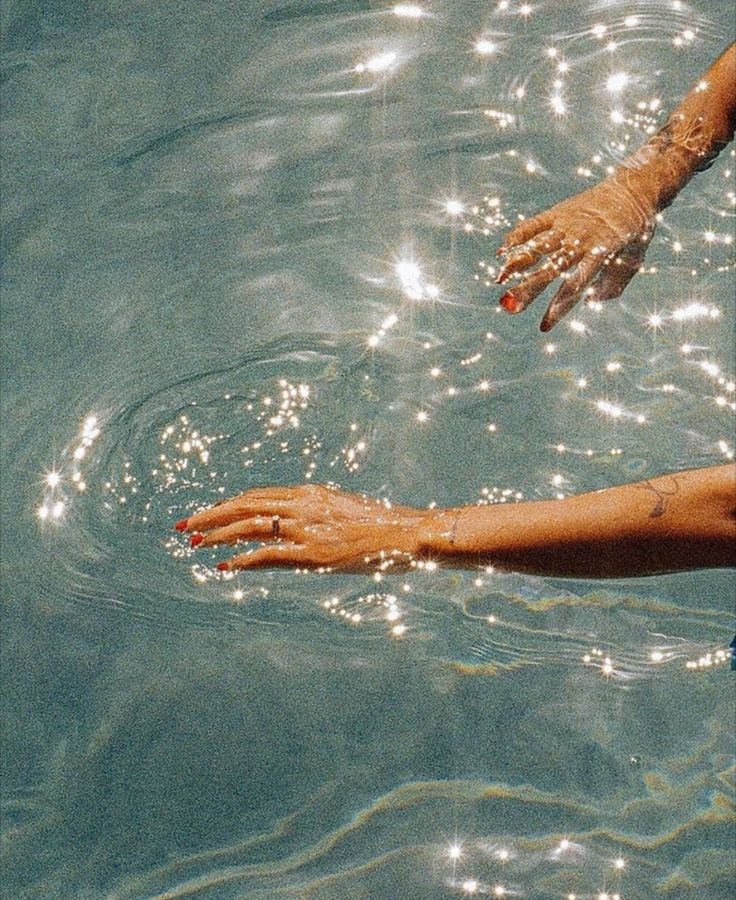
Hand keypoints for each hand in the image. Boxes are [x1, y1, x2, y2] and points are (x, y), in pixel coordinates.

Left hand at [176, 485, 432, 571]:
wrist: (406, 532)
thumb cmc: (382, 526)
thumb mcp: (344, 513)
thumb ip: (318, 517)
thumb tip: (298, 529)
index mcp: (310, 494)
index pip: (258, 497)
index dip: (230, 504)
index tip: (210, 512)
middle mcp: (302, 506)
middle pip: (245, 505)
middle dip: (212, 514)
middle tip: (186, 525)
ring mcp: (306, 528)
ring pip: (250, 526)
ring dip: (219, 535)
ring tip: (196, 543)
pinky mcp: (313, 552)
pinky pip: (268, 555)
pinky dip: (242, 560)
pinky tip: (225, 567)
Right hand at [496, 172, 657, 330]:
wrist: (634, 188)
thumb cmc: (635, 231)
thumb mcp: (633, 261)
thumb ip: (612, 286)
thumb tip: (587, 301)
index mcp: (601, 253)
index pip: (575, 286)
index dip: (558, 308)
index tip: (543, 327)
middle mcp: (581, 239)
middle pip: (551, 268)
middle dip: (529, 288)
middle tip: (510, 307)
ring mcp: (567, 224)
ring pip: (538, 246)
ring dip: (517, 264)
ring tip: (499, 280)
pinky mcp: (558, 212)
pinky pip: (534, 224)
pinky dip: (517, 236)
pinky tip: (501, 251)